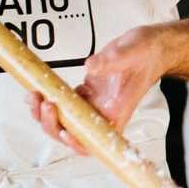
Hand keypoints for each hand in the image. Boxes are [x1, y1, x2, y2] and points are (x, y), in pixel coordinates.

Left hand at [28, 26, 166, 153]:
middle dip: (53, 124)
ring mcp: (96, 103)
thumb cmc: (149, 53)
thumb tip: (91, 67)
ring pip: (67, 120)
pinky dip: (52, 100)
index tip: (65, 130)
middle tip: (44, 104)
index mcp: (117, 110)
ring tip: (36, 97)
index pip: (96, 140)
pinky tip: (42, 89)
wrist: (152, 46)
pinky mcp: (90, 92)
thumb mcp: (131, 51)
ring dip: (48, 114)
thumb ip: (111, 60)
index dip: (78, 142)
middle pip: (74, 133)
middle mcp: (105, 112)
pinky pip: (66, 104)